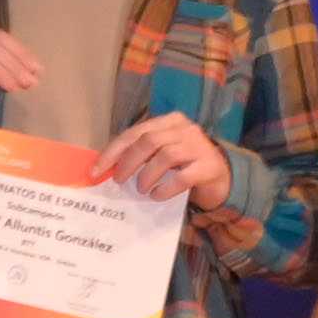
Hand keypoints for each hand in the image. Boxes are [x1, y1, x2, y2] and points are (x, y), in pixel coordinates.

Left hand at [101, 110, 230, 212]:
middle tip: (118, 180)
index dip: (113, 152)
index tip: (96, 171)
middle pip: (149, 141)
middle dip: (128, 162)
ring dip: (147, 175)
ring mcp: (199, 146)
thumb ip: (140, 154)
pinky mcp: (209, 167)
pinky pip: (183, 177)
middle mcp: (185, 129)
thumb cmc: (184, 165)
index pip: (135, 133)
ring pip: (166, 156)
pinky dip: (165, 188)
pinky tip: (157, 196)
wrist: (221, 178)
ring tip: (141, 189)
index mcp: (169, 121)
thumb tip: (106, 168)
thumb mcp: (161, 154)